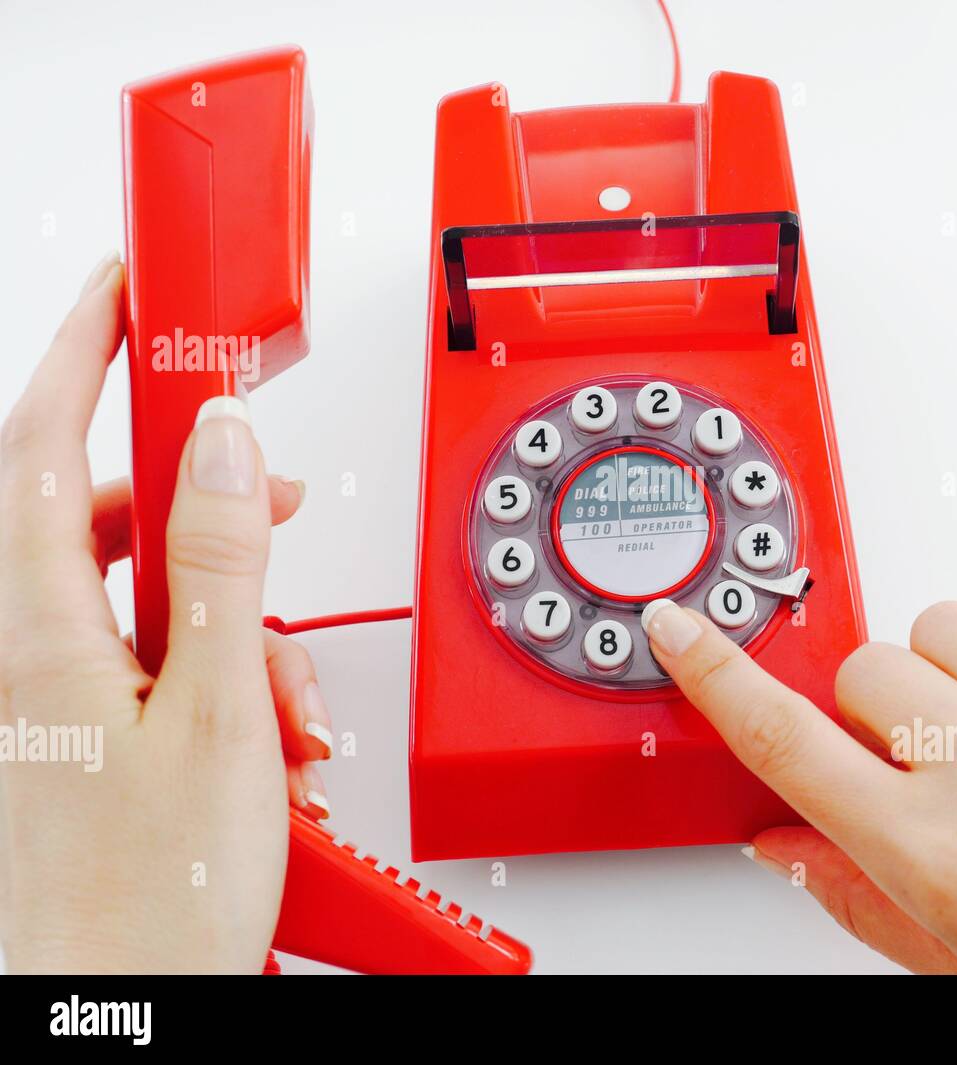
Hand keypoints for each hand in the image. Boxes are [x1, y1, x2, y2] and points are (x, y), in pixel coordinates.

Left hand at [0, 253, 332, 972]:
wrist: (119, 1015)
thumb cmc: (151, 903)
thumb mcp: (215, 717)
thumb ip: (217, 567)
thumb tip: (222, 444)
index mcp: (40, 637)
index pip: (45, 446)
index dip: (82, 351)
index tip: (124, 290)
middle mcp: (31, 659)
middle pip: (98, 517)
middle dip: (194, 493)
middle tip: (262, 488)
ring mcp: (56, 701)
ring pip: (141, 597)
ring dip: (230, 611)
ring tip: (288, 682)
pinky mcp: (88, 736)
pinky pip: (152, 661)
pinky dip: (222, 670)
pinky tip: (271, 729)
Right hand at [644, 595, 956, 972]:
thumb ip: (856, 896)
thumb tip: (783, 841)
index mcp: (939, 857)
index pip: (787, 742)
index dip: (719, 676)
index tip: (682, 630)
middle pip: (866, 668)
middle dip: (876, 712)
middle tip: (922, 760)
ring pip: (947, 624)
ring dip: (953, 675)